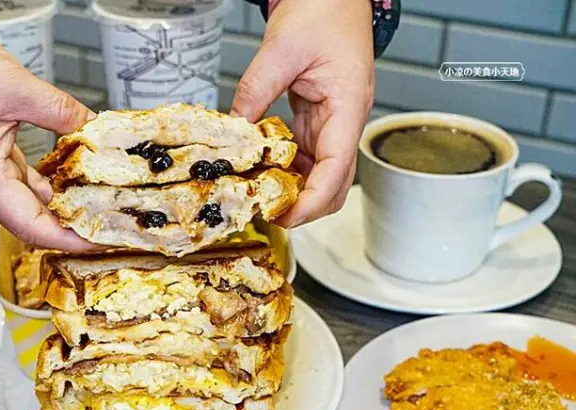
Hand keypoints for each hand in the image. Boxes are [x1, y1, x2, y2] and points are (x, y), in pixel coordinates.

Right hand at [0, 42, 98, 250]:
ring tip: (101, 208)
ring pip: (33, 206)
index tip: (98, 240)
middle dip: (73, 229)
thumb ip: (61, 111)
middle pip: (34, 223)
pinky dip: (53, 188)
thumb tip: (94, 127)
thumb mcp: (16, 87)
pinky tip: (78, 182)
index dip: (68, 239)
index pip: (31, 226)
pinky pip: (28, 187)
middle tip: (110, 226)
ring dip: (65, 209)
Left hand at [231, 0, 373, 226]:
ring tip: (261, 198)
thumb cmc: (323, 10)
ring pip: (321, 174)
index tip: (287, 216)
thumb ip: (256, 90)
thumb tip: (234, 129)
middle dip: (305, 205)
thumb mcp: (281, 48)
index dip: (313, 200)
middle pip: (335, 182)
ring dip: (296, 190)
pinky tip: (264, 173)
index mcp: (348, 105)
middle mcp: (345, 120)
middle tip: (267, 214)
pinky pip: (306, 156)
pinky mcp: (319, 119)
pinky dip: (288, 170)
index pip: (337, 168)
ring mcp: (333, 122)